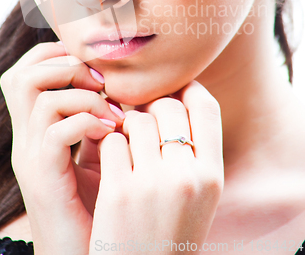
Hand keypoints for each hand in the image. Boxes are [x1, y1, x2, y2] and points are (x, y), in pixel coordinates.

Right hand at [0, 42, 124, 254]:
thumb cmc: (97, 204)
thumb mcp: (99, 154)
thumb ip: (100, 120)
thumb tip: (122, 88)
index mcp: (37, 129)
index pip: (28, 70)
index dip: (60, 56)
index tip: (99, 71)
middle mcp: (26, 138)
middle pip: (23, 74)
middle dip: (67, 66)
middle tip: (102, 84)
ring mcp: (31, 157)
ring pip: (37, 96)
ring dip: (83, 95)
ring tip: (112, 113)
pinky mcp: (43, 177)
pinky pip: (55, 132)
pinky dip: (87, 122)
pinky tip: (110, 134)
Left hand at [89, 81, 223, 252]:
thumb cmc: (168, 231)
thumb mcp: (198, 196)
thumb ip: (194, 152)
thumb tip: (176, 97)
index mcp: (212, 177)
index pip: (206, 108)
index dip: (189, 90)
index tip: (174, 90)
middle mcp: (187, 177)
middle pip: (168, 107)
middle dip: (152, 108)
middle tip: (142, 122)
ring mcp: (152, 184)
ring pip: (136, 120)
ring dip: (127, 127)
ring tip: (127, 147)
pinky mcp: (118, 192)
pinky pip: (111, 140)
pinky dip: (108, 145)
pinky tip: (111, 164)